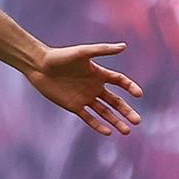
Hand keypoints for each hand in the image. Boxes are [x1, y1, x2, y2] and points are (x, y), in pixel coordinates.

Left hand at [26, 43, 142, 135]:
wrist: (39, 66)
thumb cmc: (61, 57)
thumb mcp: (83, 52)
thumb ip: (103, 50)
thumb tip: (124, 46)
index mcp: (99, 73)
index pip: (120, 82)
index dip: (130, 87)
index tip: (139, 94)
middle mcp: (94, 87)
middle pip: (116, 101)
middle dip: (127, 111)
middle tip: (138, 121)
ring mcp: (84, 98)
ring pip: (104, 112)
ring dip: (116, 121)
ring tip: (127, 131)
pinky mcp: (73, 106)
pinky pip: (88, 118)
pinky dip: (98, 125)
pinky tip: (108, 132)